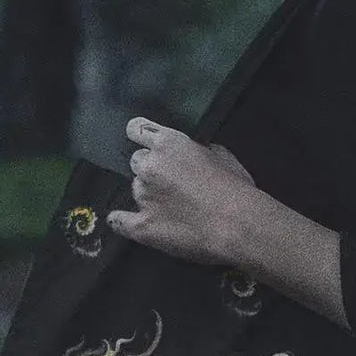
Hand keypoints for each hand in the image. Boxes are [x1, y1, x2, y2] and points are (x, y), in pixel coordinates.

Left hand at [106, 118, 255, 265]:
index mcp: (168, 143)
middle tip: (171, 183)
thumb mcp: (221, 156)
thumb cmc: (236, 189)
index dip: (140, 136)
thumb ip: (198, 151)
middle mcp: (148, 166)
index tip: (145, 143)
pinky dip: (123, 221)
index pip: (136, 129)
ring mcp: (142, 196)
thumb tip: (195, 153)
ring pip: (136, 190)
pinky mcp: (141, 226)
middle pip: (136, 162)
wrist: (237, 225)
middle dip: (150, 170)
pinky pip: (119, 221)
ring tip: (171, 209)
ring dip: (148, 195)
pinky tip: (129, 222)